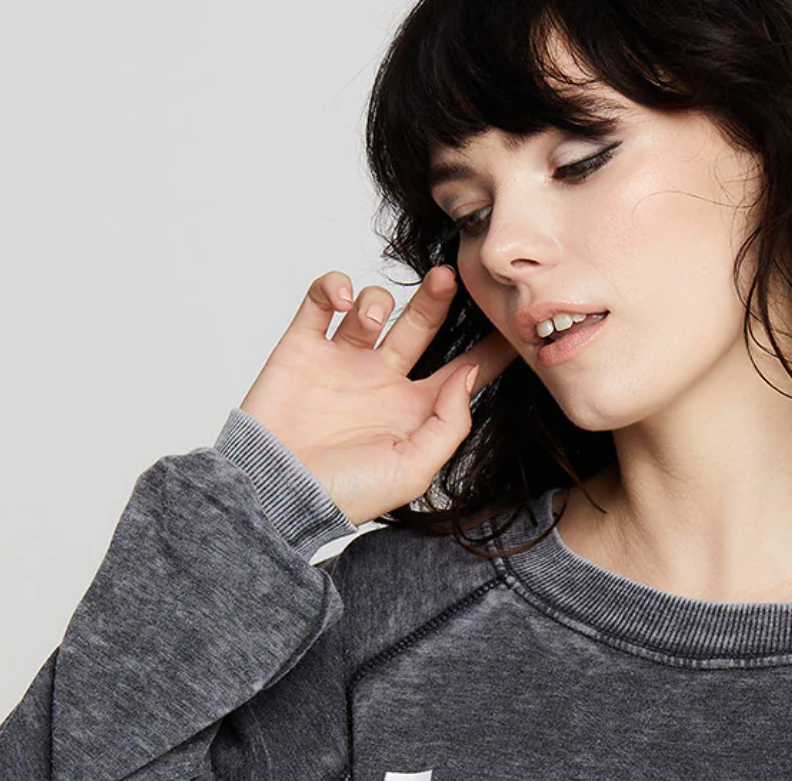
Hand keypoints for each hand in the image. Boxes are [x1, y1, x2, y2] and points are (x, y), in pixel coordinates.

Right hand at [237, 266, 518, 527]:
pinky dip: (331, 286)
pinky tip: (339, 298)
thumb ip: (448, 424)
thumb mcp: (413, 470)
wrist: (277, 491)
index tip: (514, 321)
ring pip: (371, 306)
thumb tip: (468, 376)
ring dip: (377, 299)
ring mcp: (343, 361)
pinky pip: (320, 299)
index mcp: (414, 411)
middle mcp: (382, 381)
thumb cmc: (345, 493)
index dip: (489, 349)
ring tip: (370, 318)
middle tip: (449, 277)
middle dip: (438, 298)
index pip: (462, 371)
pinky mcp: (303, 347)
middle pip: (421, 325)